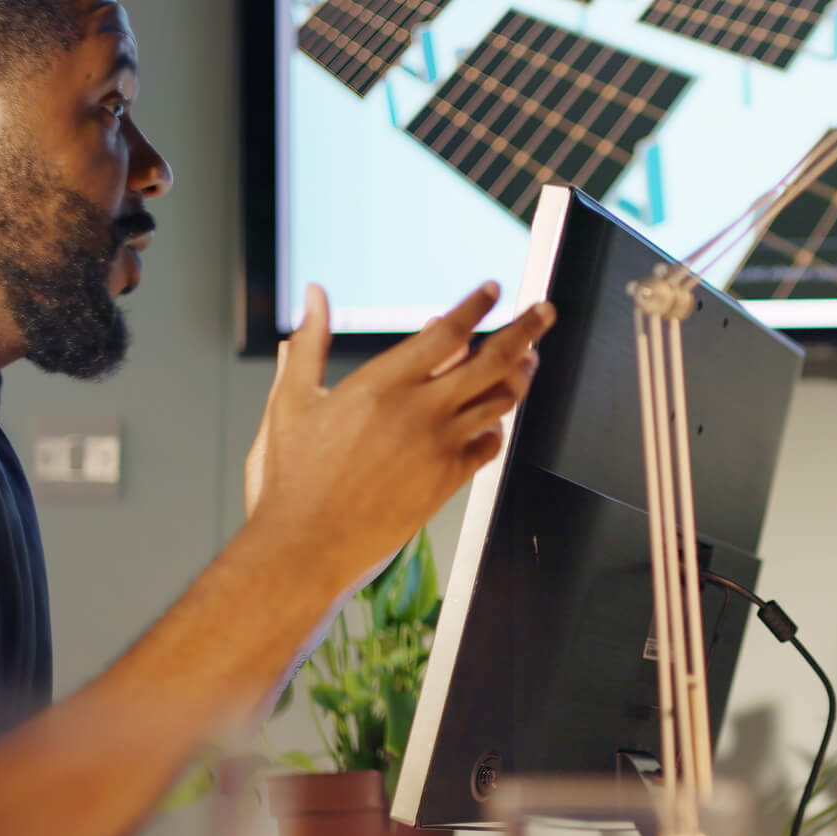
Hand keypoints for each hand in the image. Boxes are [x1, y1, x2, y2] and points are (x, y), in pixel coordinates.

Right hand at [245, 282, 553, 588]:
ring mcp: (440, 447)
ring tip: (529, 358)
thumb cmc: (292, 477)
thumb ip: (310, 343)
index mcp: (383, 384)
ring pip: (499, 401)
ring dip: (519, 376)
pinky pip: (489, 446)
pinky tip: (494, 420)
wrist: (305, 544)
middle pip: (492, 360)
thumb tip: (314, 295)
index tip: (491, 291)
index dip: (475, 307)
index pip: (447, 332)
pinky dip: (496, 427)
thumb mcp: (292, 401)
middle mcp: (420, 411)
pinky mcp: (448, 481)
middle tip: (544, 312)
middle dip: (525, 330)